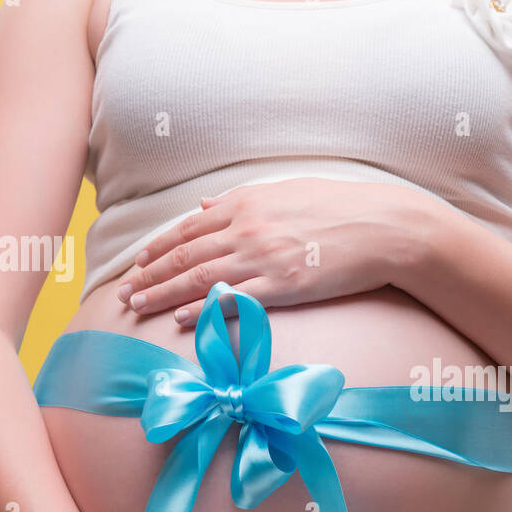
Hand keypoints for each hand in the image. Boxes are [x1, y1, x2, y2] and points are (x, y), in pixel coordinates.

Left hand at [114, 178, 433, 321]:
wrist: (386, 227)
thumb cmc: (344, 207)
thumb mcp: (289, 191)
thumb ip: (244, 200)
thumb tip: (206, 203)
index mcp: (248, 202)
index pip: (190, 227)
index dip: (161, 248)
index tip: (140, 264)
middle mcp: (247, 228)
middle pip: (186, 255)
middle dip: (151, 275)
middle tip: (126, 293)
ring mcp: (264, 257)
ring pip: (199, 278)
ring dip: (163, 295)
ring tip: (138, 307)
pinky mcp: (283, 285)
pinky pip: (232, 300)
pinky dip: (201, 310)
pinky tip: (180, 320)